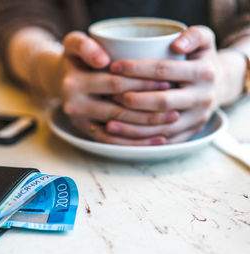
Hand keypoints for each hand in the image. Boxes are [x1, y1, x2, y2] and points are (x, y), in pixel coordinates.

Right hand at [57, 31, 178, 144]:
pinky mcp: (87, 132)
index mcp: (73, 83)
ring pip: (118, 130)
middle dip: (149, 109)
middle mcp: (75, 105)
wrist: (59, 80)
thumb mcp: (74, 43)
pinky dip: (135, 143)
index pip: (115, 84)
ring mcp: (80, 122)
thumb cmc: (74, 59)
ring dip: (146, 128)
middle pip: (118, 110)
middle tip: (175, 106)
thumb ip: (85, 46)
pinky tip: (157, 139)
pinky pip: (112, 142)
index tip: (167, 81)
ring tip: (171, 121)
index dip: (142, 84)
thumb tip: (104, 60)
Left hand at [107, 26, 226, 143]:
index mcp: (203, 73)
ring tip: (109, 121)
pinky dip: (141, 141)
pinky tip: (122, 137)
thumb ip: (193, 35)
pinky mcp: (190, 134)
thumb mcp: (204, 40)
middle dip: (134, 100)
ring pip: (161, 127)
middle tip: (111, 94)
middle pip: (162, 102)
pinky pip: (163, 142)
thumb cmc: (201, 59)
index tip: (114, 66)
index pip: (164, 70)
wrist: (219, 85)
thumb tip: (176, 44)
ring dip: (133, 126)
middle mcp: (203, 98)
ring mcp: (197, 119)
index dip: (136, 68)